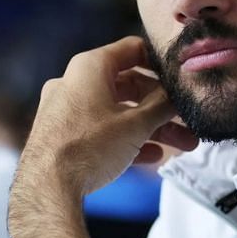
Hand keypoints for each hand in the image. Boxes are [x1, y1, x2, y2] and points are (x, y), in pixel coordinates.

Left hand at [19, 36, 197, 196]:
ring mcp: (67, 109)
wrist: (47, 188)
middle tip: (188, 121)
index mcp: (90, 67)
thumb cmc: (89, 147)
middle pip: (129, 85)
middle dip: (162, 106)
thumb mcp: (136, 124)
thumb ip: (162, 106)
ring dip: (151, 126)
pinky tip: (153, 156)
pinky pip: (102, 130)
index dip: (161, 62)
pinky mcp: (63, 135)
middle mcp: (74, 82)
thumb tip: (176, 96)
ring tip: (184, 145)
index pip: (132, 49)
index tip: (180, 78)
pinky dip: (127, 138)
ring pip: (117, 111)